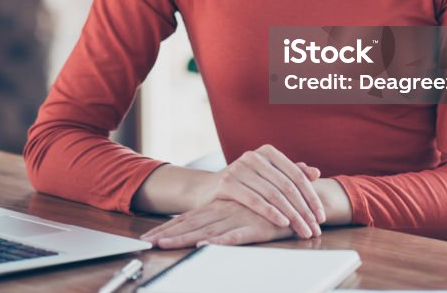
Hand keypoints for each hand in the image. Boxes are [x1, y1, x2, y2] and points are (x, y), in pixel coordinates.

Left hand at [140, 199, 293, 248]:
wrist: (300, 202)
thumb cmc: (270, 209)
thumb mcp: (243, 213)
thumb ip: (225, 220)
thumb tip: (203, 232)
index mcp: (220, 207)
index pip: (189, 217)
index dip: (168, 226)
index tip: (148, 235)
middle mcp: (225, 211)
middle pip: (191, 224)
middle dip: (168, 234)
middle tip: (146, 242)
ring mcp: (239, 219)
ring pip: (206, 231)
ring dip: (184, 239)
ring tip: (163, 245)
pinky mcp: (255, 228)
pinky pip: (235, 236)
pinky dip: (220, 241)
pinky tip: (205, 245)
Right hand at [194, 145, 324, 238]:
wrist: (206, 189)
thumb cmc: (243, 184)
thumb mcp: (267, 176)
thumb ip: (290, 173)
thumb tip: (316, 172)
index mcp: (268, 152)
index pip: (297, 175)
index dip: (311, 196)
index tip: (322, 216)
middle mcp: (254, 156)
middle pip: (287, 186)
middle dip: (304, 210)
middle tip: (315, 229)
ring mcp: (239, 167)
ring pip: (273, 194)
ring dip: (292, 215)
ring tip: (303, 231)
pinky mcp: (227, 182)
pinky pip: (255, 200)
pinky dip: (271, 212)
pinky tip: (283, 223)